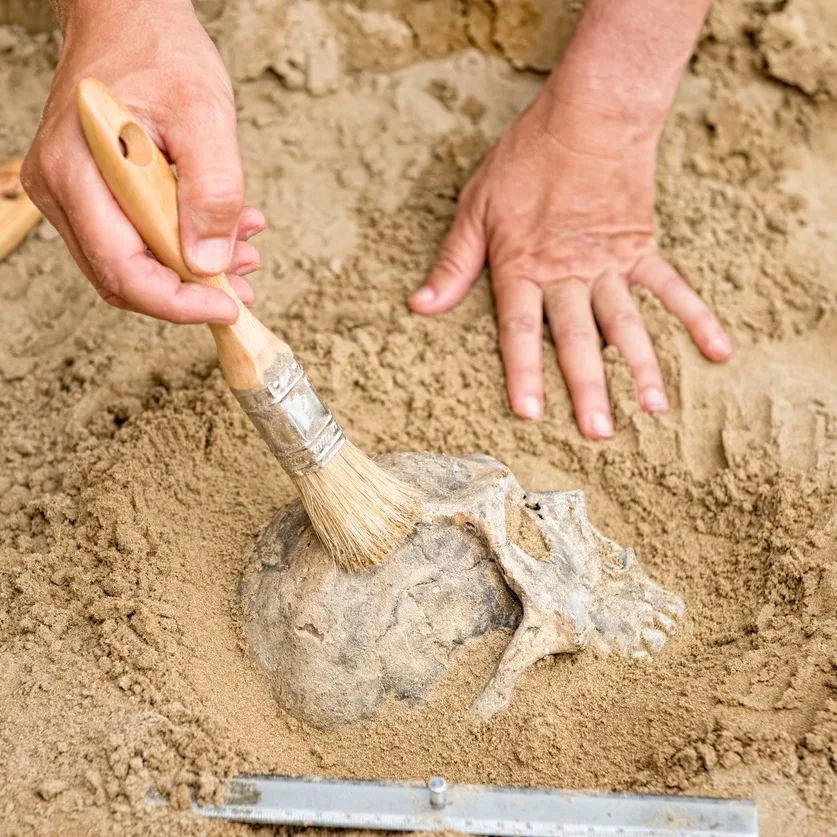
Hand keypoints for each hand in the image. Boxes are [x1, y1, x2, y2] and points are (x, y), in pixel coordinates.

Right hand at [22, 0, 263, 323]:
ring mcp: (72, 196)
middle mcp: (62, 192)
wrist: (132, 21)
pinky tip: (225, 231)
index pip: (123, 271)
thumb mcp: (205, 116)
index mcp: (78, 173)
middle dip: (190, 292)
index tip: (228, 306)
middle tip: (244, 285)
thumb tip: (208, 264)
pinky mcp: (91, 195)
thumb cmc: (161, 56)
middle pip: (125, 278)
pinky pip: (136, 240)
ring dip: (193, 270)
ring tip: (244, 250)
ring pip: (133, 264)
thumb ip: (211, 190)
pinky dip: (183, 245)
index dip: (178, 304)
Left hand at [409, 86, 730, 438]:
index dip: (524, 372)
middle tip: (599, 433)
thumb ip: (454, 263)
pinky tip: (717, 351)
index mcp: (523, 267)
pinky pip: (671, 288)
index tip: (531, 414)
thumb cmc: (525, 160)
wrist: (588, 115)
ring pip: (626, 323)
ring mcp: (609, 264)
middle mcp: (567, 274)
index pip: (521, 330)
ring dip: (641, 367)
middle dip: (588, 387)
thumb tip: (421, 306)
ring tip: (654, 410)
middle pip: (578, 338)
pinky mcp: (640, 248)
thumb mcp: (475, 208)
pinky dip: (695, 318)